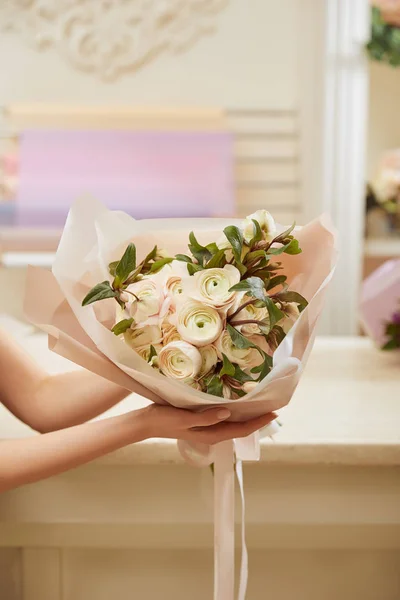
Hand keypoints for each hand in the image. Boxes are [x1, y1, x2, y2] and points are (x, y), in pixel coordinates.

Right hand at [139, 405, 276, 444]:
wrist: (146, 422)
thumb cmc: (164, 420)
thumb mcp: (184, 418)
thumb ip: (206, 418)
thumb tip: (228, 414)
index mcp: (211, 434)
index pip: (241, 429)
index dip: (259, 422)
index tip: (274, 413)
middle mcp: (212, 432)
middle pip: (241, 428)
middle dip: (257, 419)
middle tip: (273, 407)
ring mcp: (207, 428)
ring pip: (234, 424)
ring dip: (248, 416)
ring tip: (260, 405)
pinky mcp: (201, 421)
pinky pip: (224, 419)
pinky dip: (235, 413)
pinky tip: (237, 404)